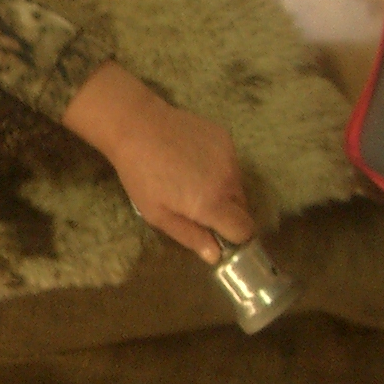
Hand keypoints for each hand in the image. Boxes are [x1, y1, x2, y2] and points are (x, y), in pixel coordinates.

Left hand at [61, 63, 253, 262]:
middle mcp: (229, 181)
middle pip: (242, 208)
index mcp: (213, 204)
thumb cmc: (141, 176)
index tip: (219, 236)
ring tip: (191, 182)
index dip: (235, 238)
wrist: (137, 127)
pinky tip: (192, 160)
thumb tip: (216, 255)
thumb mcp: (158, 215)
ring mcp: (230, 156)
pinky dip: (218, 168)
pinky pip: (230, 162)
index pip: (245, 230)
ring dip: (223, 190)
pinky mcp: (225, 138)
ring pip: (237, 184)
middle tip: (197, 208)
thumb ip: (190, 236)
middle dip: (226, 214)